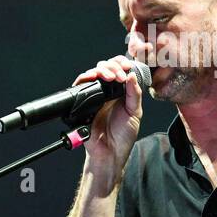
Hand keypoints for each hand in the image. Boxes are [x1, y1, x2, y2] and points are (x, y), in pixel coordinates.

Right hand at [72, 55, 142, 185]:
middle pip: (106, 67)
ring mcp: (94, 95)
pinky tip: (95, 77)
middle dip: (113, 66)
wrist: (109, 152)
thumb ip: (134, 94)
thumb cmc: (123, 136)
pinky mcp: (83, 101)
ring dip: (102, 70)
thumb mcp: (134, 113)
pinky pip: (81, 84)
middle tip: (120, 75)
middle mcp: (107, 92)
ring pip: (94, 73)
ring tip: (110, 77)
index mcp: (121, 92)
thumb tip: (132, 75)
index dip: (122, 64)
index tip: (128, 66)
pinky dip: (87, 77)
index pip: (120, 69)